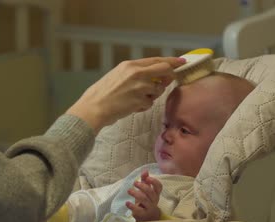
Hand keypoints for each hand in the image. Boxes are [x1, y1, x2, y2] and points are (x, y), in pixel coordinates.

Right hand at [66, 57, 185, 132]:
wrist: (93, 108)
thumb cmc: (102, 94)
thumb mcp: (116, 75)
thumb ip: (135, 74)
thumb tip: (155, 77)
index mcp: (130, 65)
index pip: (156, 60)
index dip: (170, 61)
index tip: (180, 61)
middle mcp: (137, 73)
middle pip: (164, 70)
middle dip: (171, 74)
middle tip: (173, 78)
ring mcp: (140, 87)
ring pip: (158, 90)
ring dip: (151, 96)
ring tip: (135, 99)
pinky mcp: (140, 100)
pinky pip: (150, 103)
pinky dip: (143, 106)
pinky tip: (131, 106)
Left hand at [126, 170, 162, 221]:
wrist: (148, 218)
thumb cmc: (147, 201)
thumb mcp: (146, 191)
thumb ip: (145, 181)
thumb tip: (145, 170)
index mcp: (156, 194)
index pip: (159, 187)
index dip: (154, 182)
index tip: (147, 178)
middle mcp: (154, 200)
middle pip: (150, 192)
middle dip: (142, 186)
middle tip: (135, 183)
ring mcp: (149, 208)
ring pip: (144, 200)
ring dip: (136, 194)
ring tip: (129, 190)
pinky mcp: (143, 214)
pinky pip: (138, 210)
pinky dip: (132, 206)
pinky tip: (127, 203)